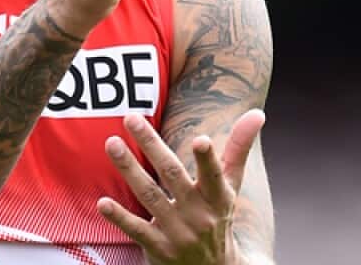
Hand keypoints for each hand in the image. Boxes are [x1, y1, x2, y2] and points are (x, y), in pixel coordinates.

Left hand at [98, 110, 265, 264]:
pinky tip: (103, 202)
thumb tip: (258, 113)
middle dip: (151, 145)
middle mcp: (199, 215)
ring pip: (150, 195)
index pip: (214, 176)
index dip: (208, 159)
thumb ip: (239, 149)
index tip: (201, 139)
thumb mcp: (231, 187)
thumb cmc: (218, 217)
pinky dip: (120, 217)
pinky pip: (137, 229)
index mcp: (218, 197)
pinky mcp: (158, 247)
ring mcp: (177, 232)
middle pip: (172, 175)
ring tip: (111, 143)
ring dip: (129, 169)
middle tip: (132, 118)